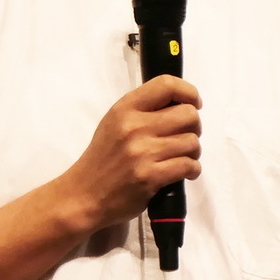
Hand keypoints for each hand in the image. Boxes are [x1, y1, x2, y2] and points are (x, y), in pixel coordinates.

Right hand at [61, 75, 201, 230]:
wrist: (84, 195)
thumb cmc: (103, 158)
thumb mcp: (115, 122)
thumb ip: (143, 110)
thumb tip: (180, 104)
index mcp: (125, 108)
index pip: (166, 85)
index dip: (189, 92)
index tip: (194, 104)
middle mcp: (134, 126)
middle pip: (188, 114)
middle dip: (194, 126)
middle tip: (185, 136)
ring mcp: (143, 152)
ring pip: (192, 142)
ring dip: (193, 151)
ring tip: (183, 156)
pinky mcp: (150, 177)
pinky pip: (188, 165)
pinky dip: (192, 169)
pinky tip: (184, 172)